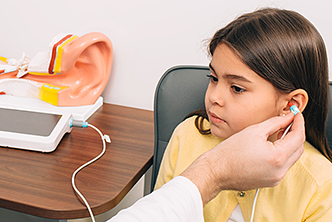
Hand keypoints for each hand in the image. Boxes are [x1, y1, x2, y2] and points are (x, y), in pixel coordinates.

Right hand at [181, 112, 304, 204]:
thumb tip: (287, 117)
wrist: (216, 171)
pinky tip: (272, 145)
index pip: (298, 137)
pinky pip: (282, 166)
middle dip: (296, 133)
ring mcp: (275, 178)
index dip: (299, 122)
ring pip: (291, 158)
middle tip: (289, 121)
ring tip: (280, 132)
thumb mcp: (254, 131)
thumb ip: (275, 122)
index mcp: (277, 157)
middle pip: (298, 148)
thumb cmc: (229, 152)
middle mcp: (280, 171)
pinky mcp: (269, 182)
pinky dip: (281, 154)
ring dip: (289, 144)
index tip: (296, 114)